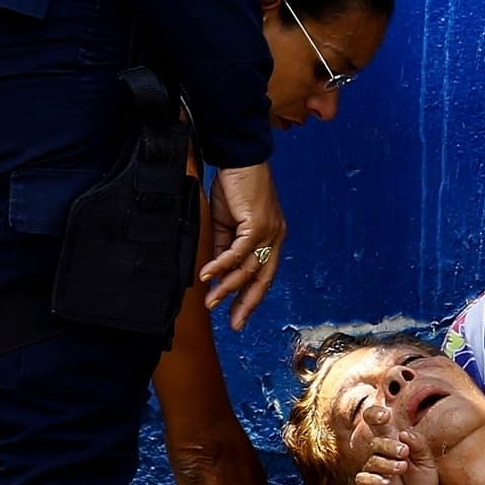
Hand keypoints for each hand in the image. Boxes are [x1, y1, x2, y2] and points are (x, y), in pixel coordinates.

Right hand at [202, 164, 285, 329]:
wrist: (239, 159)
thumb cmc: (235, 187)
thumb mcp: (228, 223)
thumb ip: (225, 248)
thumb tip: (217, 274)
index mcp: (271, 238)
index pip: (264, 274)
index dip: (252, 297)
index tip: (239, 316)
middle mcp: (275, 238)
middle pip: (263, 279)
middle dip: (248, 304)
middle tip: (235, 324)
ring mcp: (269, 232)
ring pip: (248, 269)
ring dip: (227, 288)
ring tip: (211, 302)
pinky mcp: (257, 224)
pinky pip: (238, 253)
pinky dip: (222, 266)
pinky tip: (208, 276)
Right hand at [352, 406, 437, 484]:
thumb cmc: (423, 484)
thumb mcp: (427, 463)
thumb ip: (419, 446)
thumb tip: (404, 433)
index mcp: (393, 442)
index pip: (376, 422)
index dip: (374, 414)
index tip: (385, 416)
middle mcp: (380, 454)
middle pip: (375, 442)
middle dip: (389, 445)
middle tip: (405, 452)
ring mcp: (373, 472)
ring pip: (372, 460)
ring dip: (387, 462)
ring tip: (402, 467)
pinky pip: (364, 479)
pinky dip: (375, 479)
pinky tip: (387, 483)